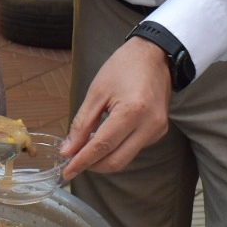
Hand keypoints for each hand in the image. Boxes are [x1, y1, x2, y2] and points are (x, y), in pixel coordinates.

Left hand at [59, 36, 172, 179]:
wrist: (154, 55)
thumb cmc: (124, 67)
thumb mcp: (96, 91)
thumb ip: (82, 124)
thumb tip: (69, 150)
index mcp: (131, 111)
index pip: (102, 146)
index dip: (82, 161)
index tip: (67, 171)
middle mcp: (149, 125)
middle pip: (116, 161)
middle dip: (93, 165)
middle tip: (74, 162)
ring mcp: (157, 130)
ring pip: (125, 159)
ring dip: (104, 159)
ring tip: (87, 149)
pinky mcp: (159, 132)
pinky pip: (134, 149)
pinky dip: (116, 150)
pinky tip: (106, 140)